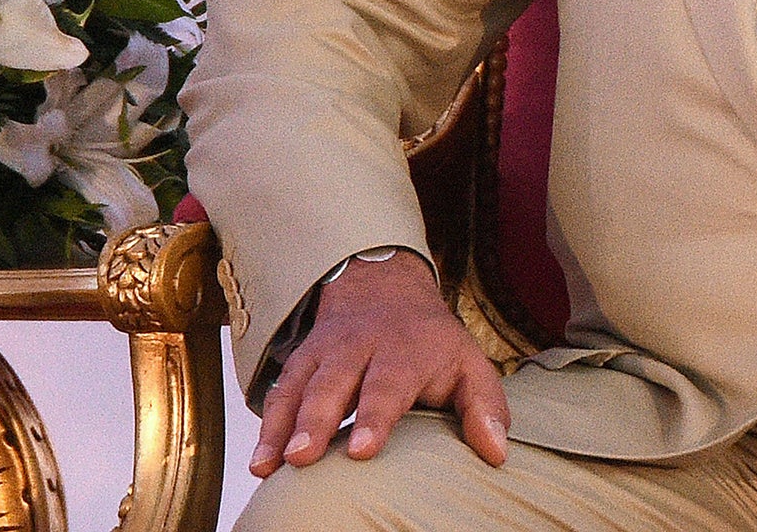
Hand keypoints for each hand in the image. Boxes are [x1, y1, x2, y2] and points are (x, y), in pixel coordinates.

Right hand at [248, 249, 508, 476]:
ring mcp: (326, 353)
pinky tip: (259, 463)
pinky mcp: (301, 361)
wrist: (386, 289)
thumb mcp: (469, 364)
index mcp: (406, 350)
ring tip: (268, 467)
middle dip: (318, 421)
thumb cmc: (432, 344)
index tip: (364, 450)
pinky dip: (266, 426)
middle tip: (302, 458)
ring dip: (281, 427)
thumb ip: (484, 406)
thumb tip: (497, 453)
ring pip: (300, 387)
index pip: (390, 384)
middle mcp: (361, 348)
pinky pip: (279, 392)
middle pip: (335, 383)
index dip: (375, 417)